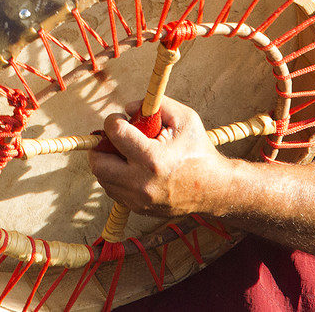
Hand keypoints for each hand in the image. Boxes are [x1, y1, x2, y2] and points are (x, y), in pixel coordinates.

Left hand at [87, 97, 230, 218]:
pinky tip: (132, 168)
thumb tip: (128, 108)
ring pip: (102, 178)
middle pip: (98, 162)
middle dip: (101, 145)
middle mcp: (141, 183)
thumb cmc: (199, 151)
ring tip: (126, 153)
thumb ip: (155, 105)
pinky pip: (113, 190)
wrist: (215, 189)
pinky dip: (116, 176)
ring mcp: (138, 200)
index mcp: (152, 159)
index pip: (114, 133)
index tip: (122, 119)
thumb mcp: (185, 118)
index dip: (114, 120)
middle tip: (114, 138)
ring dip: (108, 161)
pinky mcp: (138, 209)